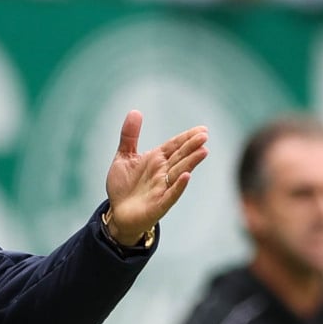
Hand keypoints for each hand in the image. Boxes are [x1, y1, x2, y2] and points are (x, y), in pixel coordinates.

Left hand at [103, 110, 208, 244]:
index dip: (186, 137)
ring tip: (203, 151)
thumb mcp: (123, 156)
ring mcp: (162, 188)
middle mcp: (162, 172)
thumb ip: (129, 136)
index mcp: (156, 159)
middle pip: (180, 157)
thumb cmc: (123, 186)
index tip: (202, 129)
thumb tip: (135, 111)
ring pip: (179, 173)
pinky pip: (170, 195)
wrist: (117, 212)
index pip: (174, 146)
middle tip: (204, 136)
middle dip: (192, 147)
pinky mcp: (158, 205)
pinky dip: (178, 186)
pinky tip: (186, 177)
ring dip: (190, 163)